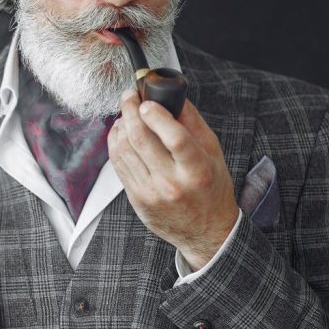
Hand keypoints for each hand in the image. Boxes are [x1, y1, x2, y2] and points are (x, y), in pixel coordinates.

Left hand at [108, 90, 238, 270]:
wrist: (206, 232)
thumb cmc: (211, 188)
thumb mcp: (213, 154)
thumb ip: (192, 123)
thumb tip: (172, 97)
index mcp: (197, 170)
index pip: (174, 138)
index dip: (156, 116)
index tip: (146, 101)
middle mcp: (172, 183)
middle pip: (141, 140)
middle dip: (130, 111)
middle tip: (129, 97)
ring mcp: (151, 193)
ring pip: (124, 150)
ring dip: (120, 125)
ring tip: (126, 114)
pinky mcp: (136, 199)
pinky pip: (118, 164)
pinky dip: (115, 143)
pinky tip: (121, 133)